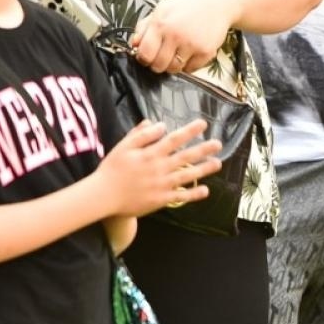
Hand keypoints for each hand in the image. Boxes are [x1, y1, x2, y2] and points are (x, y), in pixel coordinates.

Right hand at [99, 118, 223, 215]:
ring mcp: (162, 185)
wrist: (104, 195)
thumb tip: (160, 124)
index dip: (190, 131)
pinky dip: (194, 194)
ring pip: (188, 175)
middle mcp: (159, 168)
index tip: (203, 124)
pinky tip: (206, 190)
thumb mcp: (123, 146)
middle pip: (186, 156)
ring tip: (218, 163)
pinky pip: (181, 196)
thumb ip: (141, 134)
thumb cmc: (112, 169)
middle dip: (203, 149)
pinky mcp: (161, 199)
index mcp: (150, 153)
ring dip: (204, 169)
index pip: (174, 139)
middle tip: (218, 144)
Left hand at [130, 0, 235, 73]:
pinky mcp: (205, 52)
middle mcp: (175, 35)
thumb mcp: (161, 10)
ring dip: (172, 65)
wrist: (215, 2)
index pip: (145, 53)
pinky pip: (191, 69)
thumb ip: (144, 27)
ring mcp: (191, 45)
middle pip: (158, 65)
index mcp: (160, 23)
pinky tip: (189, 53)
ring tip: (175, 54)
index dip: (143, 59)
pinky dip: (188, 65)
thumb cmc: (186, 6)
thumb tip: (134, 44)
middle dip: (157, 64)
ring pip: (174, 69)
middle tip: (161, 57)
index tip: (146, 57)